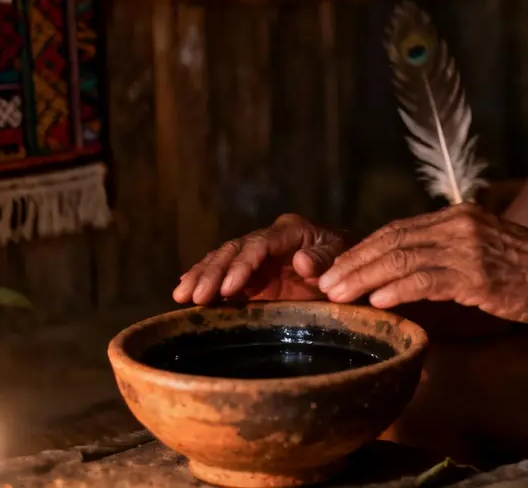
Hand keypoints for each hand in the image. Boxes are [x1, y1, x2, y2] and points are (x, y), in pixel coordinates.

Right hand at [173, 214, 347, 304]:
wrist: (347, 268)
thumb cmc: (346, 261)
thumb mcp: (341, 257)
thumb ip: (323, 259)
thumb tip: (300, 261)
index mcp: (289, 230)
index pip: (259, 244)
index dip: (242, 265)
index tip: (228, 289)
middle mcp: (267, 239)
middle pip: (234, 250)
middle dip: (213, 273)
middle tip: (195, 297)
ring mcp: (256, 256)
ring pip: (222, 260)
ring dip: (201, 277)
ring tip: (181, 296)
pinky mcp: (251, 274)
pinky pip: (223, 274)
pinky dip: (204, 280)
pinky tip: (184, 290)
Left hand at [317, 204, 527, 324]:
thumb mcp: (483, 251)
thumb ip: (446, 256)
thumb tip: (403, 277)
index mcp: (457, 217)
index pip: (396, 229)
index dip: (362, 250)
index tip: (335, 269)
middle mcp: (458, 225)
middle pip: (391, 240)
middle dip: (353, 263)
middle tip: (324, 284)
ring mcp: (468, 247)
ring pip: (402, 258)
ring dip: (365, 278)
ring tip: (339, 296)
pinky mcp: (477, 273)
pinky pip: (427, 279)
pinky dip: (398, 289)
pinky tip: (379, 302)